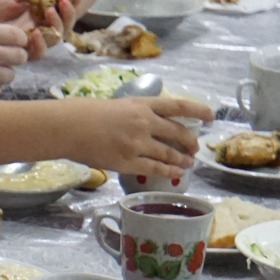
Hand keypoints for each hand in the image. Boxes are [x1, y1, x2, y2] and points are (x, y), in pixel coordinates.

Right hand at [76, 96, 211, 182]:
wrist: (68, 127)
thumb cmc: (86, 114)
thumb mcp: (118, 105)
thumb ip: (138, 113)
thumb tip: (152, 123)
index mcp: (142, 105)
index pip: (179, 105)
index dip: (199, 110)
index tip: (212, 115)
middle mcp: (145, 123)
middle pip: (179, 133)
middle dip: (191, 141)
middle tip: (195, 147)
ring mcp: (138, 144)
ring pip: (170, 154)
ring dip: (182, 160)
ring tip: (188, 164)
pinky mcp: (128, 162)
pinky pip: (156, 168)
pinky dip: (169, 172)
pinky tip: (175, 174)